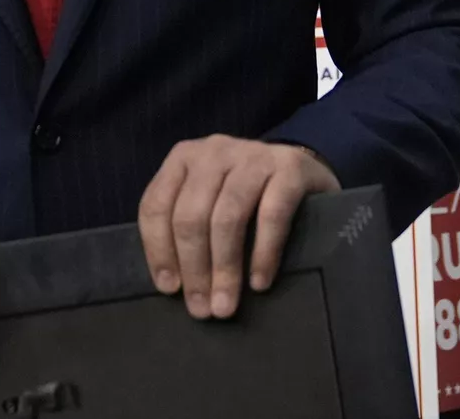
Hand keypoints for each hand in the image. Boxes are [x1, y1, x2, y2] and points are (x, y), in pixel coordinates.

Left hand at [139, 135, 339, 320]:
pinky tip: (259, 282)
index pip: (156, 205)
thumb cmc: (245, 194)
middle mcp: (213, 151)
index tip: (169, 289)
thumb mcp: (207, 198)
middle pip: (190, 215)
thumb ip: (186, 225)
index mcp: (183, 157)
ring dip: (225, 267)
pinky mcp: (290, 168)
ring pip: (227, 217)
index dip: (158, 250)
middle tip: (201, 308)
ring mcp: (252, 156)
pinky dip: (263, 253)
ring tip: (225, 305)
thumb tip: (174, 285)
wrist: (302, 168)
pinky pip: (272, 215)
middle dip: (194, 267)